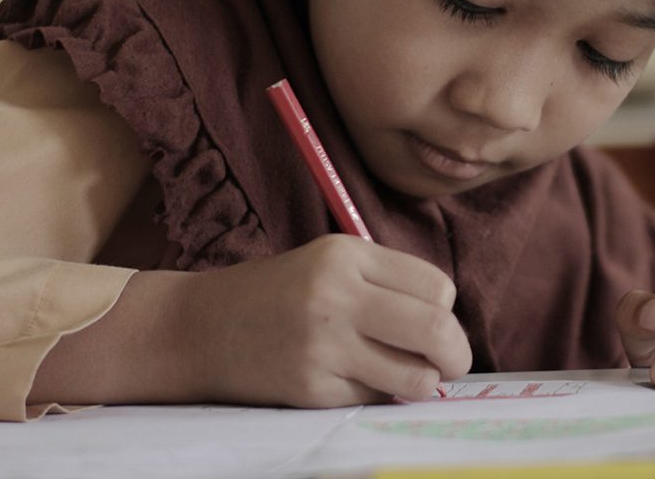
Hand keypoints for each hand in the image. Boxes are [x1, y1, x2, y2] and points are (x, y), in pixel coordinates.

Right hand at [186, 233, 471, 406]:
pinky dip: (378, 393)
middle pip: (437, 329)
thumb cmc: (278, 292)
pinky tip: (356, 379)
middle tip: (452, 362)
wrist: (198, 328)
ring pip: (416, 376)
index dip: (445, 308)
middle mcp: (337, 297)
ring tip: (408, 374)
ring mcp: (323, 347)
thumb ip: (387, 280)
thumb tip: (450, 319)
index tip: (433, 317)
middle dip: (456, 353)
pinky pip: (375, 398)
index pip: (437, 287)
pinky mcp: (311, 390)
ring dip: (423, 381)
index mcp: (347, 256)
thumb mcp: (330, 261)